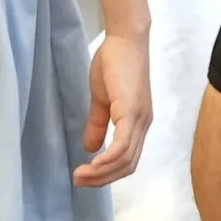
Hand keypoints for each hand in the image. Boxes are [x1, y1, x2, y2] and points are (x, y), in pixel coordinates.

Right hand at [74, 27, 153, 185]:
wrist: (125, 39)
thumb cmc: (114, 64)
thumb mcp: (103, 100)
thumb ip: (98, 123)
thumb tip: (90, 148)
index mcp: (137, 123)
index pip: (127, 160)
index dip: (107, 174)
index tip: (83, 177)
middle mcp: (143, 125)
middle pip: (127, 166)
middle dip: (102, 179)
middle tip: (78, 181)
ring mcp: (140, 119)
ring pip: (125, 159)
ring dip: (101, 173)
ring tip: (79, 175)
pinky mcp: (132, 110)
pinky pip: (123, 144)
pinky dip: (108, 159)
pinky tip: (92, 163)